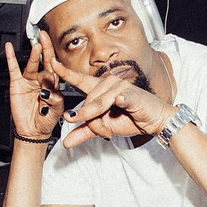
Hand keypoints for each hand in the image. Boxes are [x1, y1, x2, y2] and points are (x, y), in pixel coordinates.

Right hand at [4, 32, 64, 139]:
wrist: (34, 131)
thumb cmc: (47, 120)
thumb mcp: (57, 110)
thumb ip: (56, 100)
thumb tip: (50, 92)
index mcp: (54, 84)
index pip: (55, 68)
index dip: (55, 59)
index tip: (56, 51)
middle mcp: (42, 80)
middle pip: (44, 61)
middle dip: (45, 48)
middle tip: (45, 36)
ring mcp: (29, 81)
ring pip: (31, 65)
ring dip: (33, 56)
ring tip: (36, 46)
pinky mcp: (18, 84)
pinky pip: (14, 69)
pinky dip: (11, 58)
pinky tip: (9, 48)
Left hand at [48, 53, 177, 147]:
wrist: (153, 121)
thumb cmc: (130, 119)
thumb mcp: (103, 127)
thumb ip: (84, 132)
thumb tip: (66, 143)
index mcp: (100, 89)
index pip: (80, 81)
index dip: (65, 73)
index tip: (52, 64)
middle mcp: (108, 84)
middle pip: (87, 103)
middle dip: (91, 121)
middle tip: (104, 132)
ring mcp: (120, 87)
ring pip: (98, 106)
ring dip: (102, 123)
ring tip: (109, 131)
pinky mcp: (131, 94)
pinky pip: (120, 99)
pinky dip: (120, 101)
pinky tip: (121, 102)